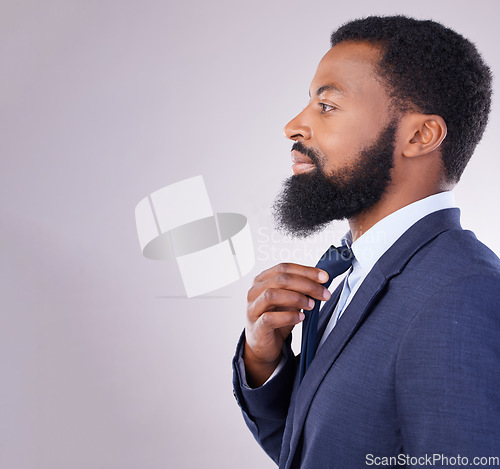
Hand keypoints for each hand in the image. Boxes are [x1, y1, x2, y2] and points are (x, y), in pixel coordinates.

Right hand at [243, 263, 330, 386]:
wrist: (264, 344)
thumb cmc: (276, 318)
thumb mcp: (290, 300)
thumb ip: (300, 289)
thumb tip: (321, 280)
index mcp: (262, 280)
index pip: (284, 268)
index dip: (306, 271)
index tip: (324, 277)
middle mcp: (254, 291)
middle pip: (281, 279)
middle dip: (307, 285)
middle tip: (324, 293)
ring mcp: (253, 308)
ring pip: (272, 294)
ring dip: (296, 298)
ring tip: (311, 305)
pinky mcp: (256, 327)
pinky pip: (270, 318)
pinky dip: (288, 316)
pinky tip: (300, 317)